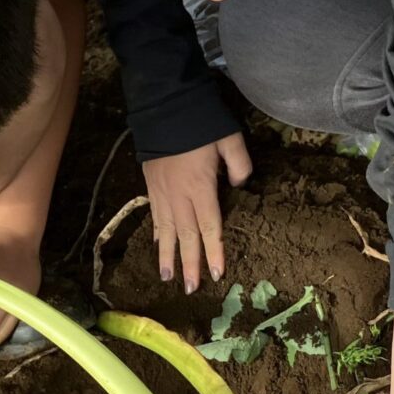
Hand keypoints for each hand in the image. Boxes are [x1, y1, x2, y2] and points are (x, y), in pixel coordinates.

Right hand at [143, 133, 252, 293]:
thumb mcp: (230, 138)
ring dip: (168, 256)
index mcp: (200, 187)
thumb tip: (242, 186)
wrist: (163, 104)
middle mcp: (179, 196)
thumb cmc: (200, 121)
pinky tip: (158, 247)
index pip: (210, 227)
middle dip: (189, 264)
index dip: (214, 252)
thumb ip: (240, 164)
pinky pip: (155, 216)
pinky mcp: (151, 185)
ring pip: (167, 231)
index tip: (217, 274)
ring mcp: (162, 192)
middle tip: (189, 289)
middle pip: (187, 236)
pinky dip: (157, 234)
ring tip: (168, 278)